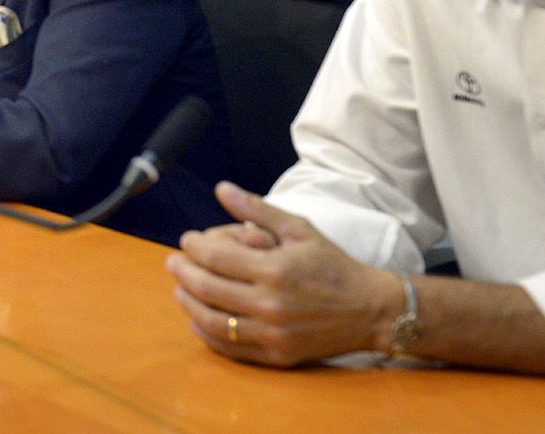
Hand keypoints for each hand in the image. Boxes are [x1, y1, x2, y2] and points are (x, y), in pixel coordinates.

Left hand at [165, 181, 402, 366]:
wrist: (371, 310)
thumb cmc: (333, 265)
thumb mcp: (299, 229)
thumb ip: (258, 209)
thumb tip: (221, 189)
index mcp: (274, 270)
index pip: (215, 258)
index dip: (193, 247)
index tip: (187, 239)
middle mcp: (270, 304)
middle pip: (207, 289)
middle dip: (183, 273)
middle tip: (173, 262)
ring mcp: (273, 334)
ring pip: (212, 321)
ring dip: (188, 303)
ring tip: (180, 288)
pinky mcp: (277, 356)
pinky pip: (230, 348)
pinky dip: (207, 333)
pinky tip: (197, 318)